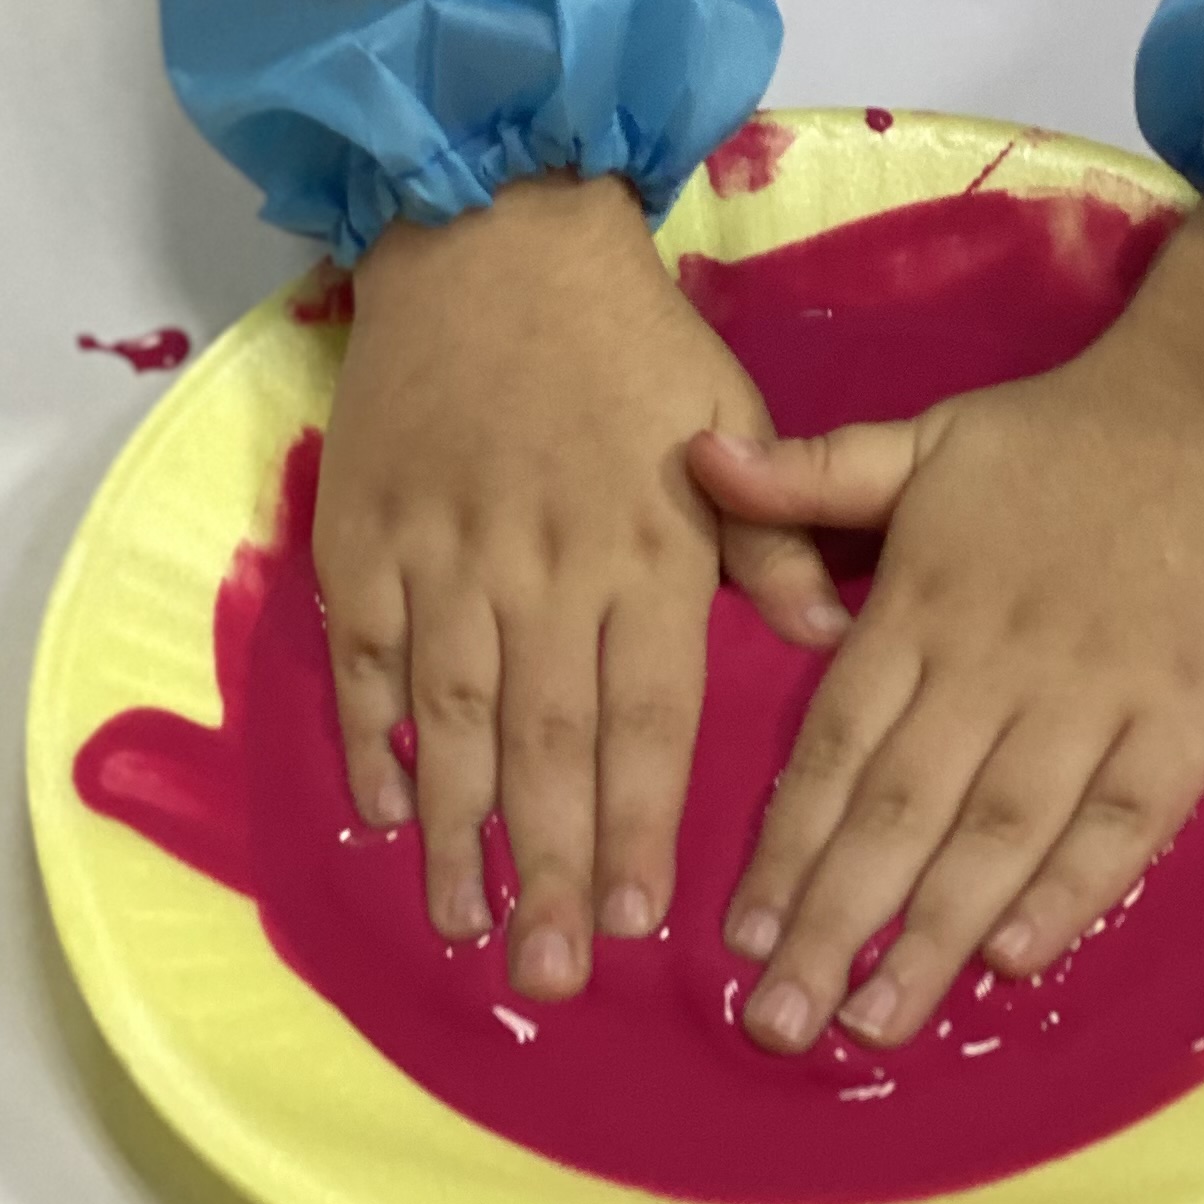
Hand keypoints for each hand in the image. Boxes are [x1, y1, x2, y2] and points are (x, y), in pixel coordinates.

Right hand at [316, 172, 824, 1001]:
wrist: (494, 229)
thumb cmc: (630, 338)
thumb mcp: (734, 416)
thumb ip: (782, 539)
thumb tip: (838, 646)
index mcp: (648, 545)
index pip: (649, 714)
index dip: (642, 821)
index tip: (639, 922)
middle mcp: (546, 564)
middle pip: (549, 741)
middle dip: (552, 866)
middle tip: (553, 974)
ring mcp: (448, 551)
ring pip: (451, 716)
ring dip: (460, 829)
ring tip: (465, 926)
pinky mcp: (367, 531)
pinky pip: (366, 654)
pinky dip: (370, 735)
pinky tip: (385, 812)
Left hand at [684, 194, 1203, 1053]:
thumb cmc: (1069, 433)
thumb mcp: (925, 436)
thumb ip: (812, 475)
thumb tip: (694, 460)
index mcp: (923, 605)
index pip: (832, 747)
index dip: (783, 847)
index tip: (733, 937)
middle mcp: (993, 663)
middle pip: (897, 811)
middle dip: (830, 922)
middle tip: (774, 1022)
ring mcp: (1091, 696)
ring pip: (995, 833)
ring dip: (931, 935)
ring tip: (873, 1025)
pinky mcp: (1184, 720)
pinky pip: (1117, 821)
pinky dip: (1067, 890)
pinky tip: (1014, 959)